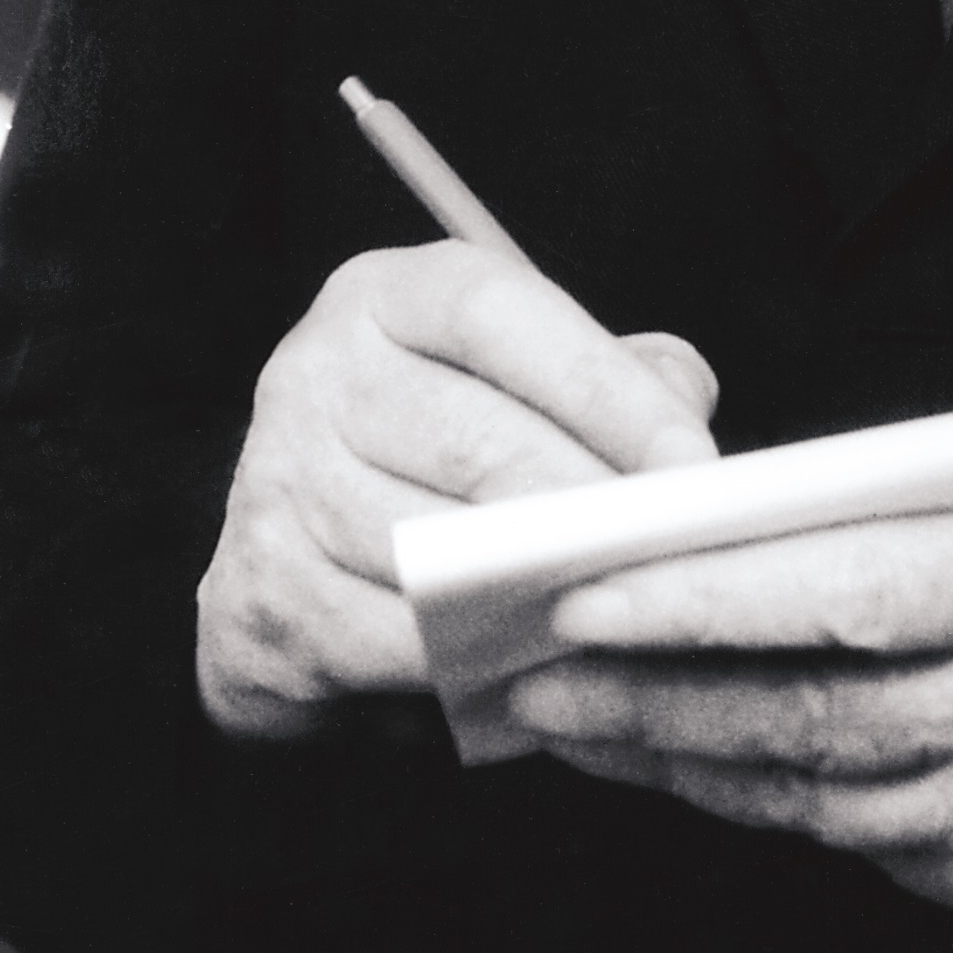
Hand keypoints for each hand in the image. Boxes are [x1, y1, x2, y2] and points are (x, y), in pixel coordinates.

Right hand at [196, 241, 718, 740]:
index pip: (497, 314)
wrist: (306, 556)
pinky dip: (475, 656)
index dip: (602, 387)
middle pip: (472, 441)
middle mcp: (314, 372)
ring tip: (624, 607)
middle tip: (671, 553)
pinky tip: (544, 657)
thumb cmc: (451, 448)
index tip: (691, 461)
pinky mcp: (260, 592)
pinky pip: (391, 637)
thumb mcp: (526, 380)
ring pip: (433, 548)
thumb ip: (617, 377)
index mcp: (386, 295)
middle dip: (588, 505)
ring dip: (540, 589)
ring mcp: (272, 483)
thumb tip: (685, 418)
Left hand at [508, 444, 952, 925]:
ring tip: (587, 734)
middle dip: (642, 704)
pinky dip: (789, 808)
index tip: (590, 589)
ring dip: (684, 769)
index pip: (830, 591)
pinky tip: (722, 780)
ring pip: (811, 797)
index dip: (697, 600)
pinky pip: (881, 847)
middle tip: (534, 683)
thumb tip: (818, 490)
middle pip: (791, 717)